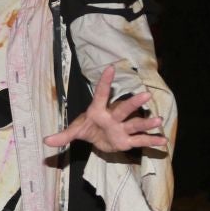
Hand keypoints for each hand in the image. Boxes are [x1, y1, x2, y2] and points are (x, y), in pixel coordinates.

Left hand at [43, 65, 167, 154]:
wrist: (98, 139)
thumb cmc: (88, 129)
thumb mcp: (74, 132)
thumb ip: (63, 135)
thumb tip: (46, 141)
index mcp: (98, 111)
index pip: (101, 94)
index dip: (105, 82)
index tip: (110, 68)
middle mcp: (113, 117)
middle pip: (123, 109)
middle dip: (133, 103)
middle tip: (145, 95)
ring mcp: (122, 129)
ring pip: (135, 124)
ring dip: (146, 123)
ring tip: (158, 120)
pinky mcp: (127, 141)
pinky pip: (140, 141)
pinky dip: (151, 142)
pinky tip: (163, 143)